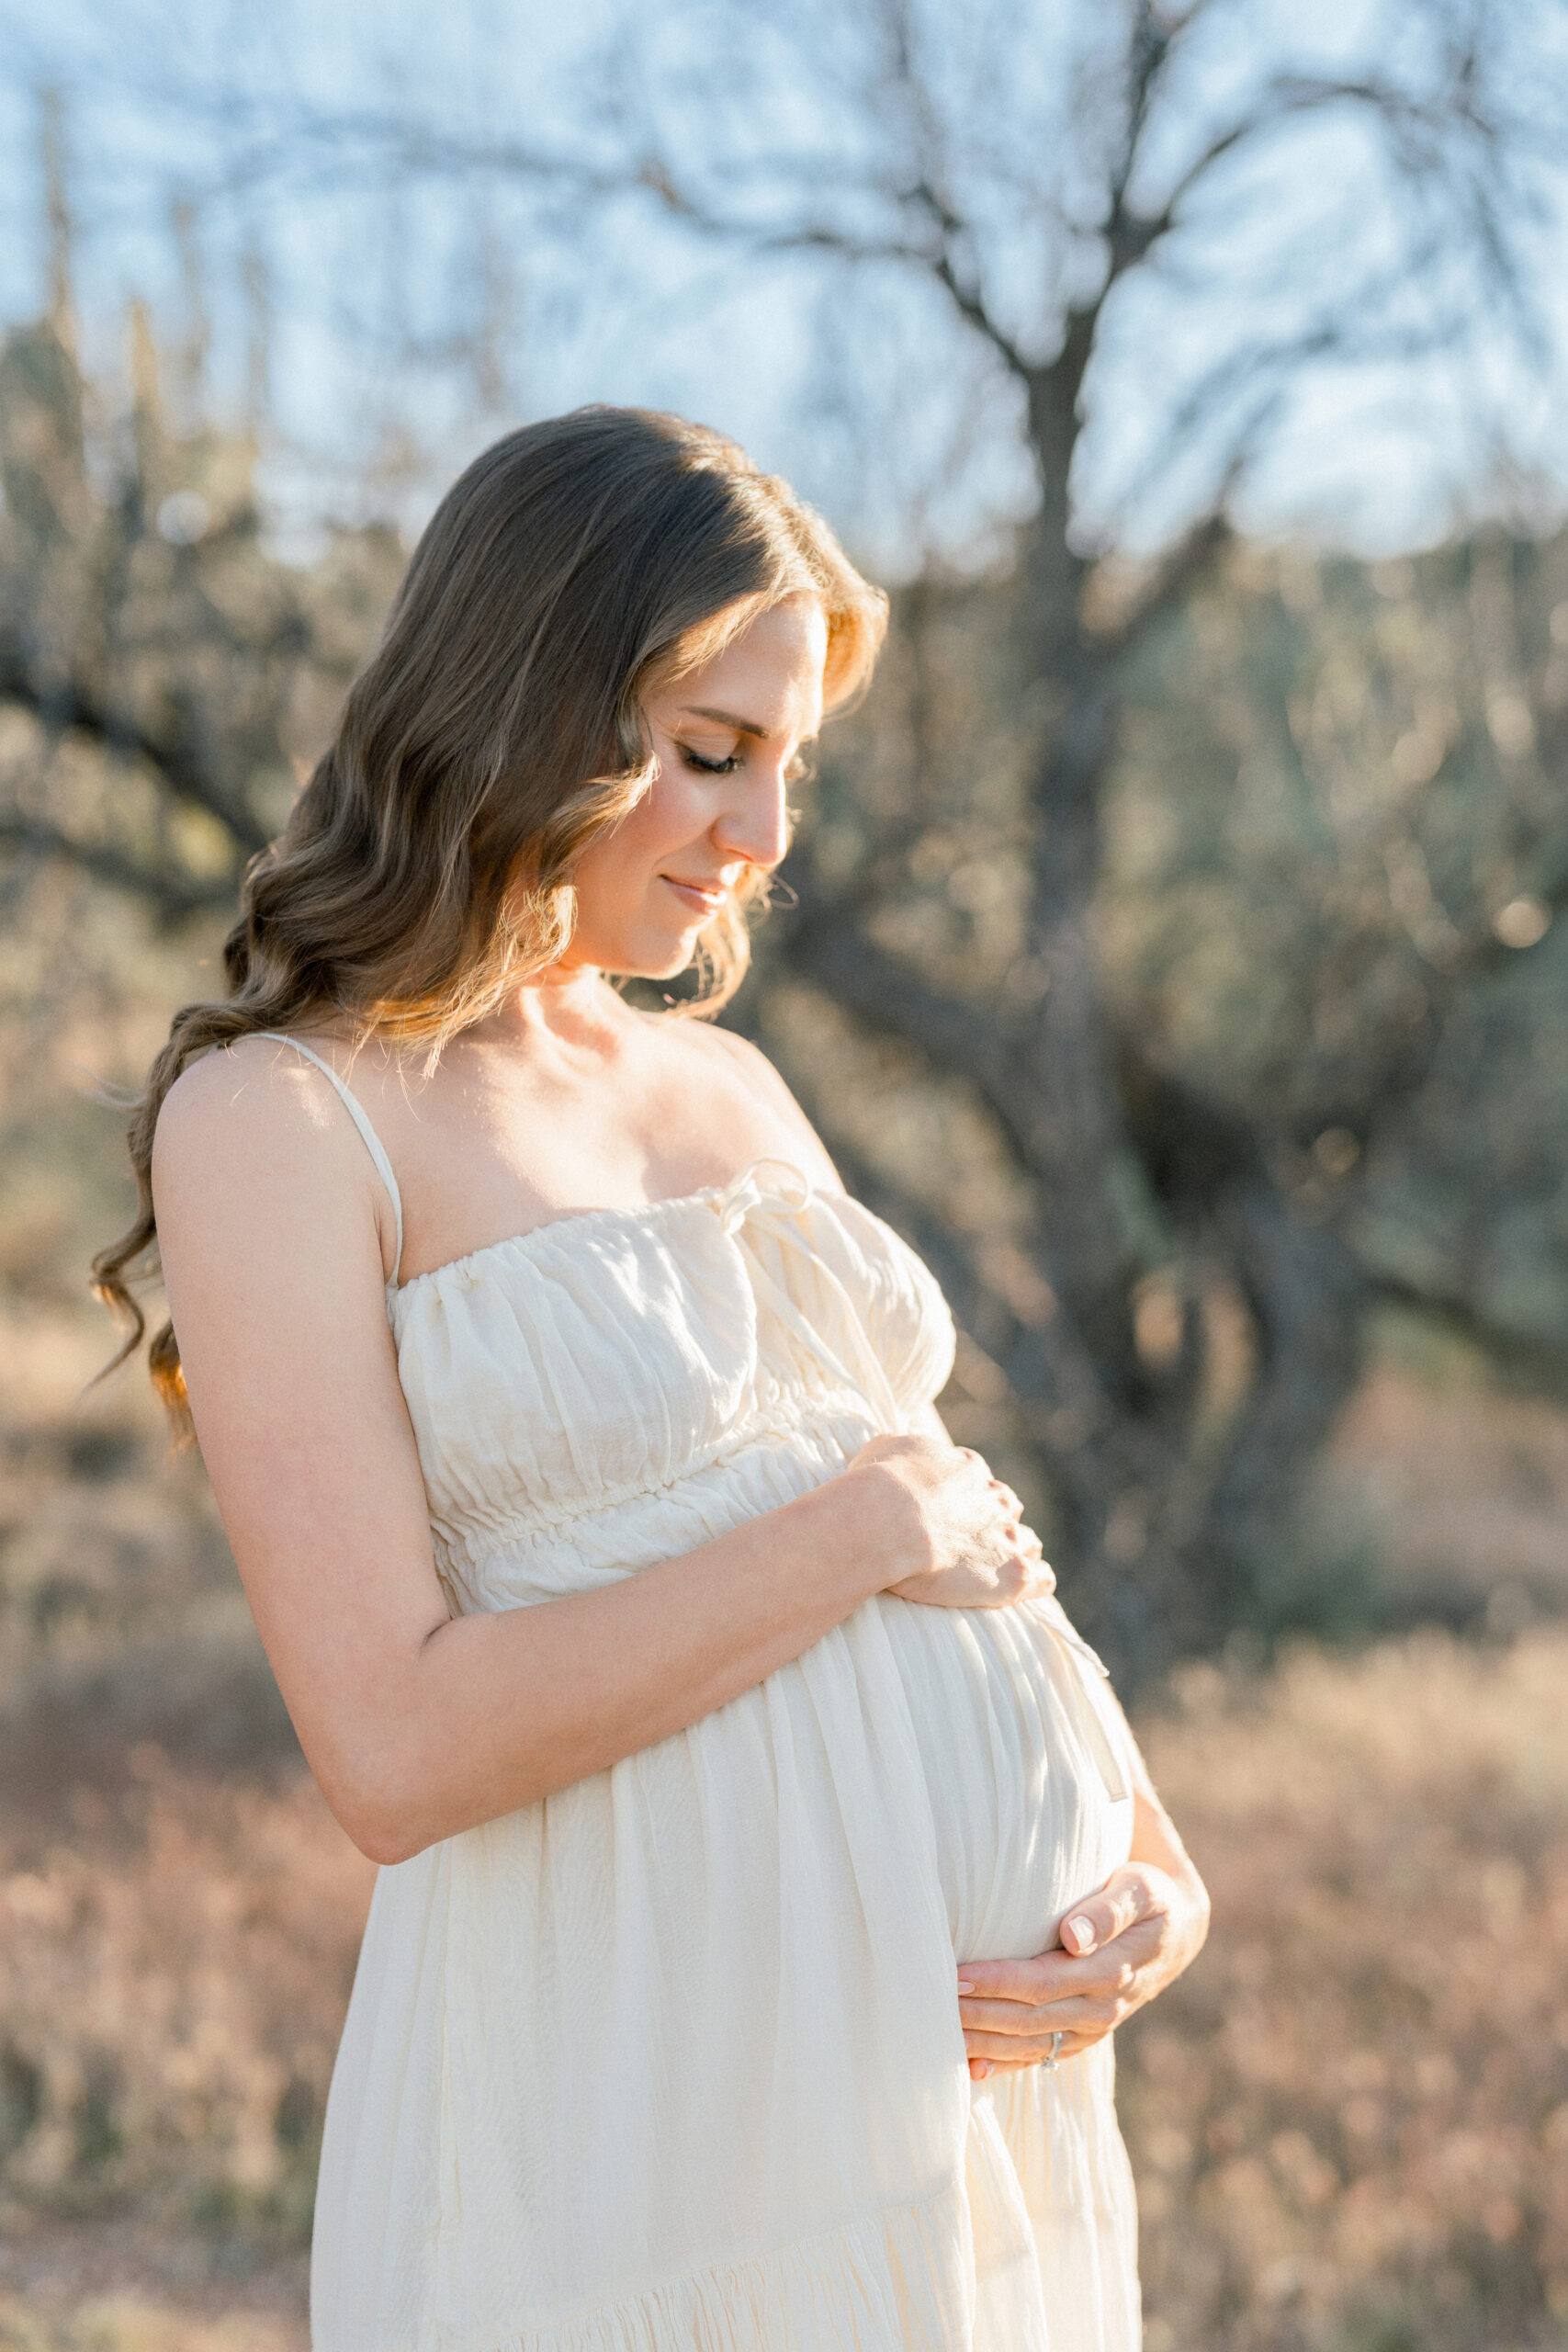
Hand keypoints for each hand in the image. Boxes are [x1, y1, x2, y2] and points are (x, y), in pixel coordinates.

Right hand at [847, 1434, 1055, 1609]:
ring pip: (1027, 1542)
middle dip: (993, 1522)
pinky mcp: (1014, 1574)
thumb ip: (902, 1452)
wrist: (891, 1520)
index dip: (963, 1496)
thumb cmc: (880, 1484)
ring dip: (1015, 1551)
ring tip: (994, 1568)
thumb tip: (901, 1455)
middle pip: (1006, 1509)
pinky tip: (1024, 1587)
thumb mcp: (885, 1449)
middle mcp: (994, 1500)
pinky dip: (1036, 1581)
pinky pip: (1041, 1579)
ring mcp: (1007, 1537)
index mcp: (968, 1470)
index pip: (978, 1480)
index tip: (944, 1511)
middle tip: (965, 1541)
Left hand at [955, 1862, 1209, 2078]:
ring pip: (1029, 2046)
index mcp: (1111, 1973)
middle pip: (1028, 2020)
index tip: (957, 1976)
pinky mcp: (1083, 2037)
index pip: (1042, 1983)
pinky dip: (1005, 2066)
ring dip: (983, 2045)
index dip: (998, 1982)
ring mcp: (1092, 2029)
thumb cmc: (1149, 1897)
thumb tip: (1073, 1937)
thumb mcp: (1140, 1891)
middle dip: (977, 2016)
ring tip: (937, 2036)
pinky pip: (1041, 2057)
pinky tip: (971, 2069)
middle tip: (930, 2005)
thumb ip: (1108, 1912)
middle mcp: (1100, 2009)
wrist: (1174, 1931)